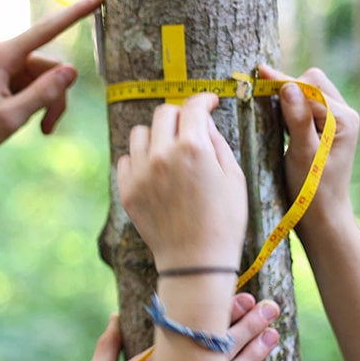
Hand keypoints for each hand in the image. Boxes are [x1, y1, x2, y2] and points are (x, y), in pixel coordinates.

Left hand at [0, 0, 103, 199]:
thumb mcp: (10, 117)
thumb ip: (43, 94)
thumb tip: (72, 71)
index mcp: (1, 56)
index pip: (47, 30)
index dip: (76, 14)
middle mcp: (1, 54)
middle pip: (48, 66)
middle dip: (56, 95)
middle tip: (49, 128)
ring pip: (41, 78)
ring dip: (45, 102)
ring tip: (39, 130)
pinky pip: (28, 84)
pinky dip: (33, 102)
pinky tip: (24, 122)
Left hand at [117, 94, 246, 269]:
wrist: (195, 261)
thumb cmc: (223, 221)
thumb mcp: (233, 177)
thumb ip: (217, 142)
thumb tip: (204, 121)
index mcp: (193, 148)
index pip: (193, 106)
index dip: (204, 100)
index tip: (209, 102)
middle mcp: (162, 154)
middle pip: (164, 113)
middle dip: (180, 114)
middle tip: (190, 127)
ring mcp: (140, 172)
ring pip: (141, 133)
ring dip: (156, 135)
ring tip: (170, 150)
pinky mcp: (126, 189)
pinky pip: (126, 159)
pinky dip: (140, 158)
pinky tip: (155, 170)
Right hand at [257, 64, 359, 237]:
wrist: (321, 218)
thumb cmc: (312, 190)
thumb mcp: (302, 154)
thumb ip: (297, 119)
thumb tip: (288, 86)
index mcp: (344, 118)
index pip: (309, 86)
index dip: (283, 81)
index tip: (258, 73)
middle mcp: (344, 116)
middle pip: (311, 83)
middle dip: (288, 87)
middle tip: (262, 99)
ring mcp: (335, 123)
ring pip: (307, 95)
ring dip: (287, 98)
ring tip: (267, 109)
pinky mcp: (323, 132)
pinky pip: (304, 108)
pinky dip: (288, 110)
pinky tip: (276, 121)